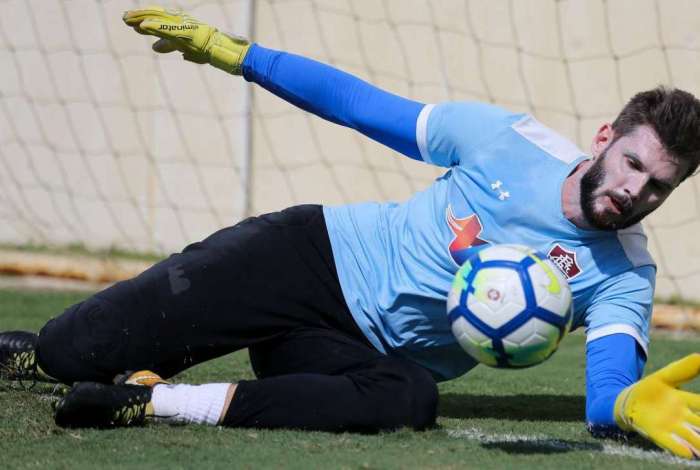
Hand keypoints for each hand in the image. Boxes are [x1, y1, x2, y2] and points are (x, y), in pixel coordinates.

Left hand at [122, 5, 250, 74]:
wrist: (226, 51)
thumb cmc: (209, 50)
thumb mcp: (185, 48)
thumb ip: (169, 45)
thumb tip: (155, 47)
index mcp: (181, 24)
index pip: (159, 19)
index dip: (145, 19)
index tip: (131, 22)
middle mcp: (181, 22)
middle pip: (156, 17)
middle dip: (139, 17)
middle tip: (124, 18)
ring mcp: (184, 27)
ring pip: (159, 21)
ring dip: (143, 20)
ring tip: (128, 20)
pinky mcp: (186, 33)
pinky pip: (167, 30)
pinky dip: (155, 28)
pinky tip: (142, 27)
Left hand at [615, 353, 699, 457]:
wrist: (629, 400)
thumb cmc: (650, 389)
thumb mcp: (666, 376)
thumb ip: (683, 369)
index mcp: (685, 400)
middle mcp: (682, 416)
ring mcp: (670, 426)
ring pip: (690, 436)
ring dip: (698, 442)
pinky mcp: (657, 433)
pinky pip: (670, 442)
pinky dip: (679, 447)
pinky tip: (688, 453)